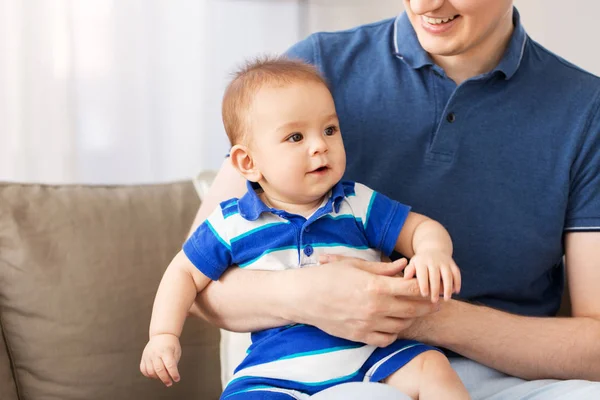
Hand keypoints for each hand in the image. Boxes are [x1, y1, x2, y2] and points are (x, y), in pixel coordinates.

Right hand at [140, 333, 181, 386]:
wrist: (161, 334)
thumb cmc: (171, 344)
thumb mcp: (176, 351)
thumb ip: (174, 363)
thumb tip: (171, 375)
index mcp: (166, 351)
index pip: (170, 365)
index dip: (174, 374)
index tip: (177, 379)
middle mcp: (156, 353)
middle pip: (159, 370)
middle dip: (165, 379)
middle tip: (169, 383)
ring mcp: (148, 355)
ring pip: (150, 371)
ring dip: (157, 378)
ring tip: (163, 377)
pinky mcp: (143, 358)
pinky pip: (143, 370)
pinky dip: (149, 375)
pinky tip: (155, 374)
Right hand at [289, 255, 439, 346]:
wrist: (303, 298)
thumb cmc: (327, 277)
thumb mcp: (354, 265)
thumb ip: (382, 268)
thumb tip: (402, 265)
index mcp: (375, 287)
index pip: (412, 288)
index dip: (426, 286)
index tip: (432, 285)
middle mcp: (375, 308)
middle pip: (414, 309)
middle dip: (428, 304)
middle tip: (435, 301)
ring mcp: (368, 324)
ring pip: (402, 324)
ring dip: (411, 317)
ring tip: (411, 309)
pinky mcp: (360, 336)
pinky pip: (387, 339)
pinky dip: (394, 332)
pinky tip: (392, 322)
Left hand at [403, 251, 460, 302]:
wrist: (433, 249)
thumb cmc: (420, 262)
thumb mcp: (413, 264)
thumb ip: (409, 271)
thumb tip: (406, 278)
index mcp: (421, 262)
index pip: (423, 273)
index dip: (424, 284)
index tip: (424, 295)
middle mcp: (433, 261)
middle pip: (435, 276)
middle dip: (435, 289)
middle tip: (434, 301)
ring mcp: (444, 262)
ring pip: (448, 275)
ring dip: (448, 288)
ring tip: (446, 299)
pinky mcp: (453, 264)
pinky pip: (456, 273)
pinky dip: (457, 282)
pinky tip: (456, 292)